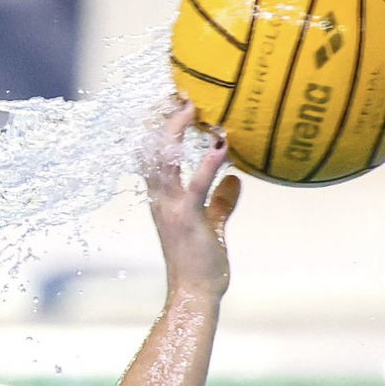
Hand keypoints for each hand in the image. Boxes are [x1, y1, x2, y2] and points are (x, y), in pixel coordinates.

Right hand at [143, 100, 240, 299]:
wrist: (193, 294)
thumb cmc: (202, 265)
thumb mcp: (212, 227)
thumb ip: (221, 202)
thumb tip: (236, 179)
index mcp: (162, 197)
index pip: (150, 153)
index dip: (155, 125)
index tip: (171, 100)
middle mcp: (160, 197)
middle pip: (148, 147)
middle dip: (159, 117)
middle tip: (179, 91)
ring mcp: (170, 206)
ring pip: (162, 159)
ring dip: (176, 130)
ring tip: (193, 106)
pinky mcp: (187, 218)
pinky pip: (195, 184)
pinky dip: (207, 163)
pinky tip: (223, 144)